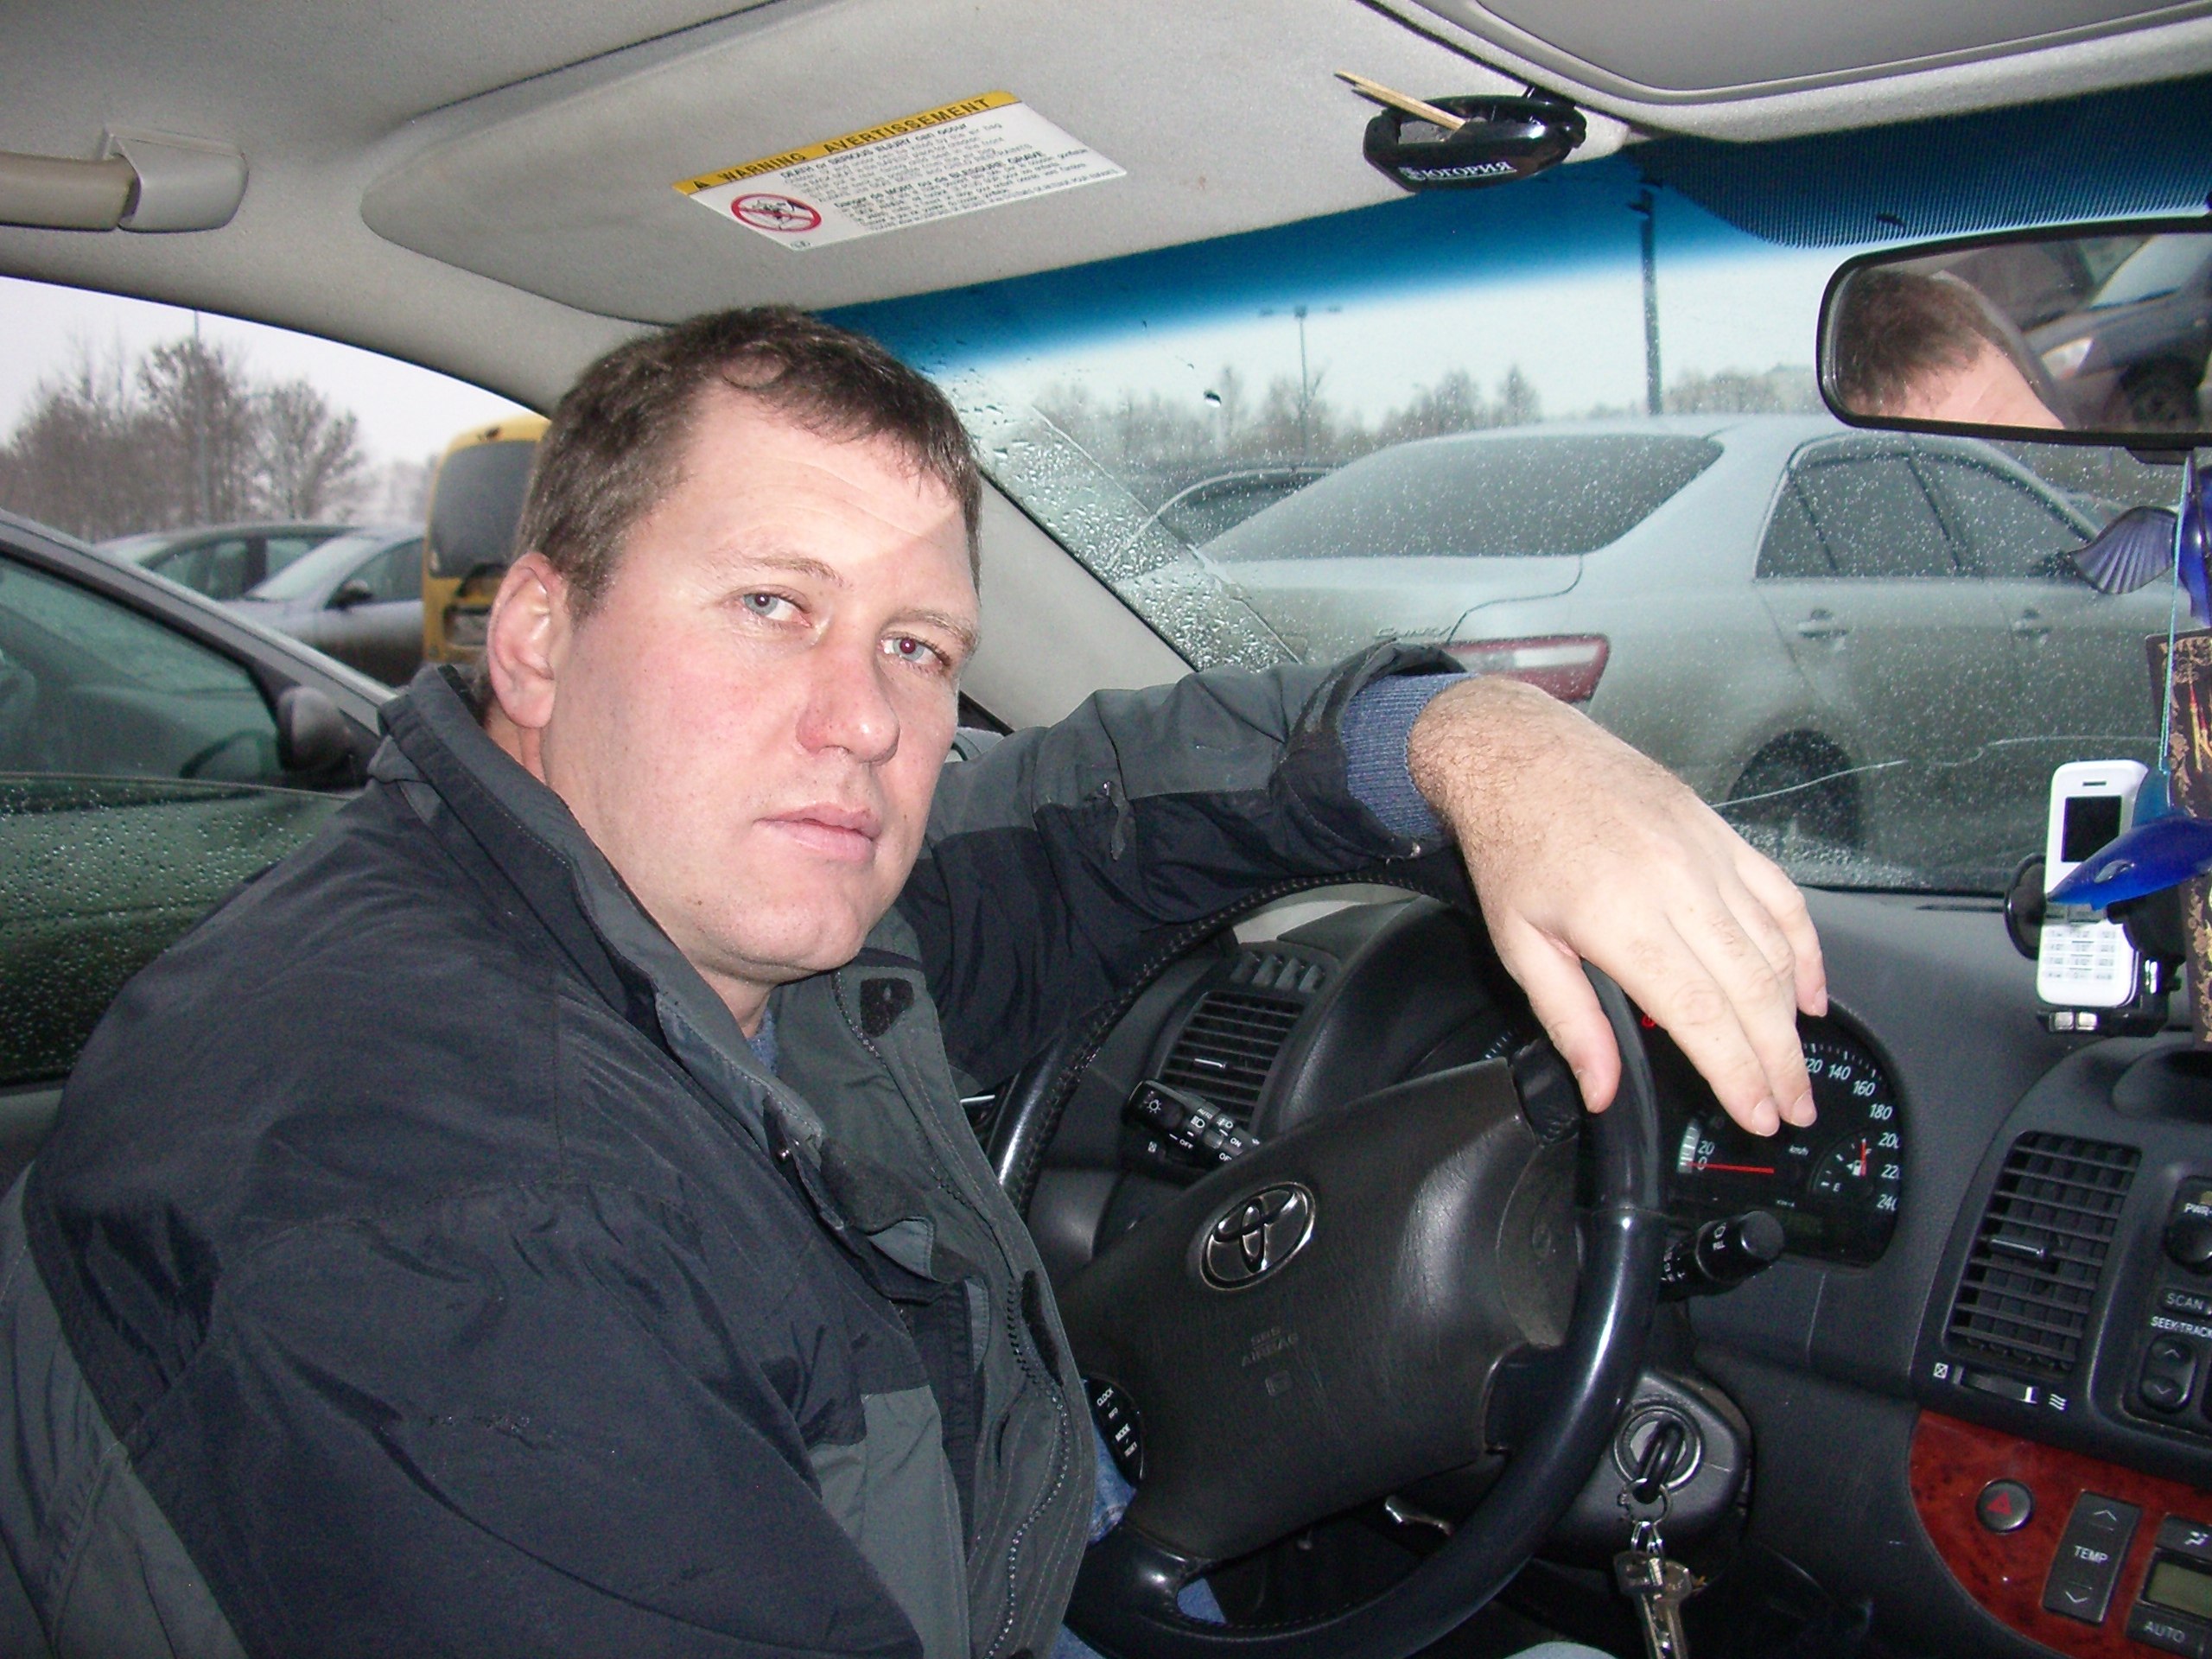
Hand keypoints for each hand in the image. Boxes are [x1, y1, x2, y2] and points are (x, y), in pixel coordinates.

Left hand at [1407, 676, 1825, 1135]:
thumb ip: (1569, 1021)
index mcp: (1623, 919)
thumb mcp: (1518, 943)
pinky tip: (1808, 991)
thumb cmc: (1513, 842)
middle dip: (1780, 1061)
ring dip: (1793, 1017)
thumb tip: (1601, 1088)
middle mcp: (1677, 884)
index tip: (1757, 1115)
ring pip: (1775, 949)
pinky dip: (1805, 949)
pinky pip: (1781, 898)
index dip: (1739, 1074)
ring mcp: (1707, 855)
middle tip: (1793, 1109)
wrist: (1518, 752)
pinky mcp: (1721, 833)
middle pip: (1753, 991)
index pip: (1703, 1016)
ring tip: (1797, 1067)